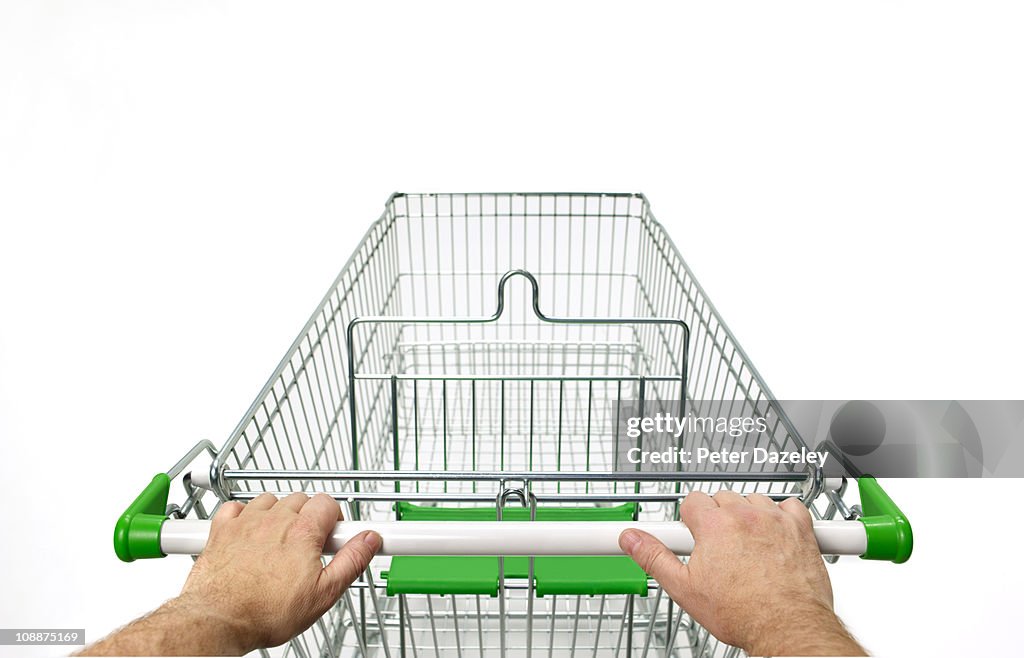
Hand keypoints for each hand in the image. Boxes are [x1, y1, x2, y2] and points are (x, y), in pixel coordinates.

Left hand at [176, 492, 380, 652]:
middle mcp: (274, 519)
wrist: (219, 619)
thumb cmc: (266, 612)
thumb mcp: (324, 593)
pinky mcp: (222, 530)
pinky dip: (245, 514)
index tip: (335, 535)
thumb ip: (352, 561)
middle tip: (309, 544)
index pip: (327, 503)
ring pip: (270, 500)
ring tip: (281, 540)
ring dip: (279, 513)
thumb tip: (370, 540)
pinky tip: (249, 531)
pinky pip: (236, 507)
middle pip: (300, 499)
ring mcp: (246, 522)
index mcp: (303, 531)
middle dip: (309, 516)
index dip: (335, 518)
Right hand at [619, 491, 864, 656]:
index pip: (693, 501)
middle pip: (723, 498)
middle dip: (718, 518)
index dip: (691, 520)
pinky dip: (782, 516)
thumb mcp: (684, 588)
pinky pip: (789, 506)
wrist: (786, 627)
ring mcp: (774, 519)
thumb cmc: (741, 612)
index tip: (695, 535)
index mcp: (713, 524)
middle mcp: (744, 514)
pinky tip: (775, 537)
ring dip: (748, 516)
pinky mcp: (800, 528)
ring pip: (754, 500)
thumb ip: (654, 557)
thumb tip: (631, 539)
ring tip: (747, 545)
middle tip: (720, 547)